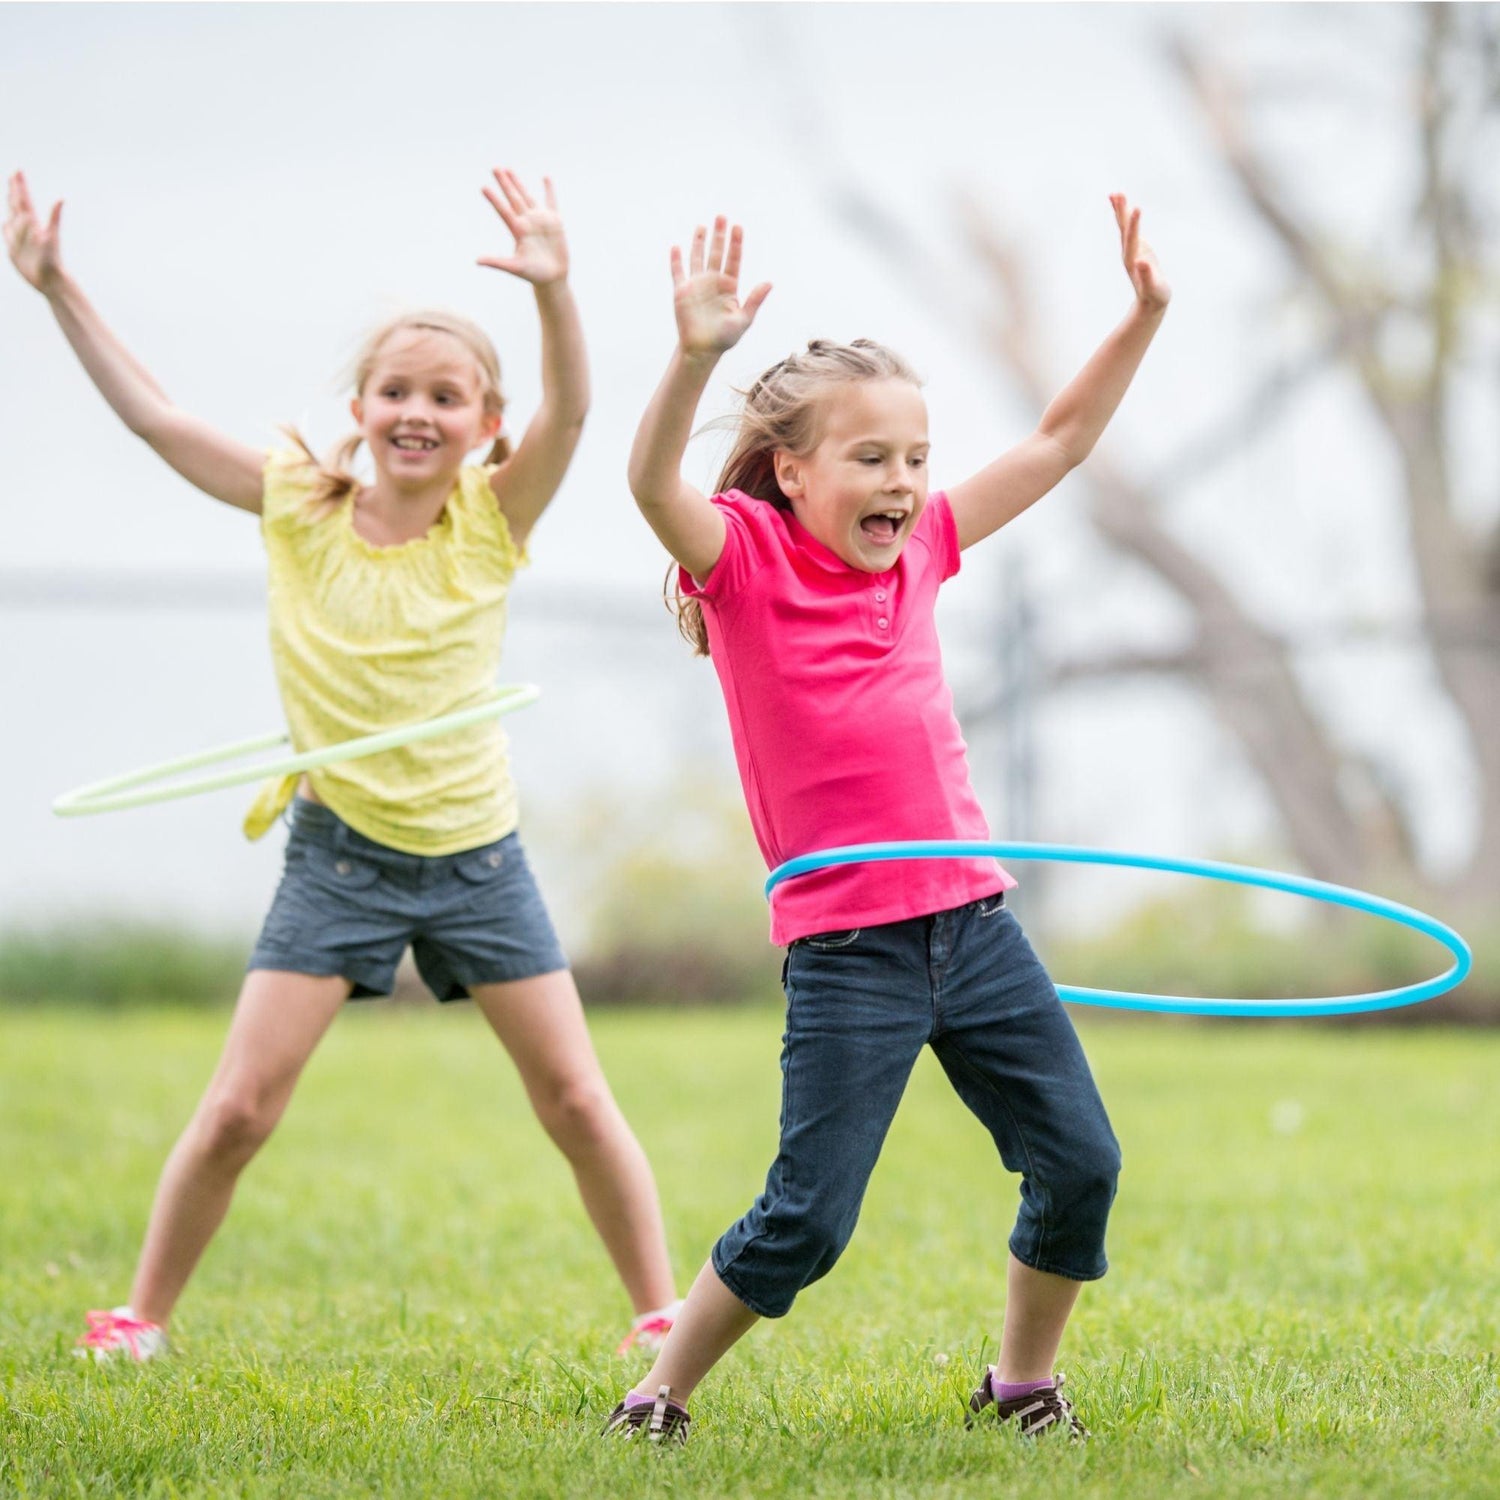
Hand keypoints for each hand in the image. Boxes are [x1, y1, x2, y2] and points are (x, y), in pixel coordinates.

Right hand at [5, 171, 64, 292]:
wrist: (51, 281)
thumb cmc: (52, 260)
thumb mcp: (52, 237)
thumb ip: (54, 217)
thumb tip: (61, 199)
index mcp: (33, 223)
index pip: (24, 200)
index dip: (20, 186)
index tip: (18, 171)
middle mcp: (27, 228)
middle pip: (18, 204)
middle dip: (15, 189)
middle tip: (14, 175)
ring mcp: (21, 237)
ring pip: (13, 216)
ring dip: (11, 204)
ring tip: (11, 193)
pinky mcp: (16, 249)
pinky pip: (8, 235)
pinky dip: (5, 227)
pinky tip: (5, 223)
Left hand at [478, 169, 568, 284]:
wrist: (553, 278)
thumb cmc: (534, 275)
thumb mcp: (515, 267)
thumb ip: (497, 262)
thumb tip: (477, 261)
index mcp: (518, 230)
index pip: (504, 211)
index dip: (494, 199)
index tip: (484, 188)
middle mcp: (527, 222)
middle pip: (513, 198)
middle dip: (505, 183)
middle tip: (495, 168)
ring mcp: (540, 220)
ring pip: (527, 196)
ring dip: (518, 183)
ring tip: (508, 170)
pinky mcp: (554, 222)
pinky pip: (551, 202)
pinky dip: (549, 190)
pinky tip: (545, 178)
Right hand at [671, 217, 771, 357]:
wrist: (702, 350)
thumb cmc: (724, 338)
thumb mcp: (744, 319)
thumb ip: (755, 300)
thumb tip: (770, 283)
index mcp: (729, 287)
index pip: (733, 260)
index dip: (735, 244)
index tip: (738, 227)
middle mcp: (713, 282)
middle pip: (717, 253)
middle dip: (719, 236)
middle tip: (722, 217)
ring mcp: (697, 285)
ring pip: (698, 257)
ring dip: (699, 242)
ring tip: (702, 226)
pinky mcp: (681, 291)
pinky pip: (678, 272)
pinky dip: (676, 261)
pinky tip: (676, 247)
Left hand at [1110, 194, 1169, 311]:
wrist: (1150, 302)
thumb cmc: (1155, 296)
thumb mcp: (1153, 287)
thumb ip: (1147, 276)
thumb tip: (1141, 262)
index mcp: (1133, 260)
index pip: (1132, 239)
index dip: (1134, 224)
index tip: (1136, 208)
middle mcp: (1129, 253)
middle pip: (1124, 229)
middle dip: (1121, 212)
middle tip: (1117, 194)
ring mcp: (1132, 250)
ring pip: (1124, 227)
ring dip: (1120, 210)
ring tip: (1115, 193)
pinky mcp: (1137, 248)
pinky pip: (1130, 229)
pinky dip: (1127, 217)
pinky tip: (1126, 208)